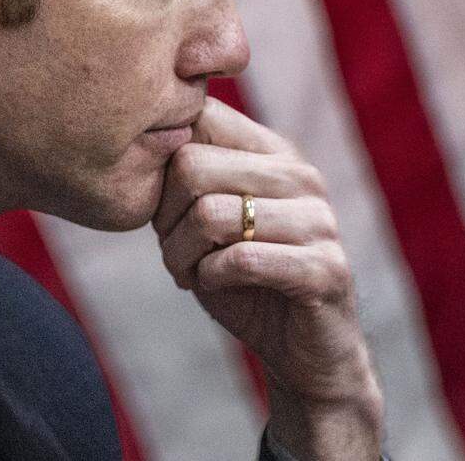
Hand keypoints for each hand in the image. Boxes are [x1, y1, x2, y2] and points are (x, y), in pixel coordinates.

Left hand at [152, 97, 382, 458]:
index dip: (160, 162)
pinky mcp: (325, 268)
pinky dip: (210, 276)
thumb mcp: (204, 218)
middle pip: (191, 165)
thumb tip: (139, 143)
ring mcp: (318, 219)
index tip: (163, 204)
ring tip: (187, 271)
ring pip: (209, 213)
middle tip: (172, 250)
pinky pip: (240, 259)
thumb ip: (182, 178)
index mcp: (271, 150)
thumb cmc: (241, 277)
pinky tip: (213, 284)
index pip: (199, 115)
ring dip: (181, 254)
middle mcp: (299, 174)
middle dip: (164, 218)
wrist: (302, 349)